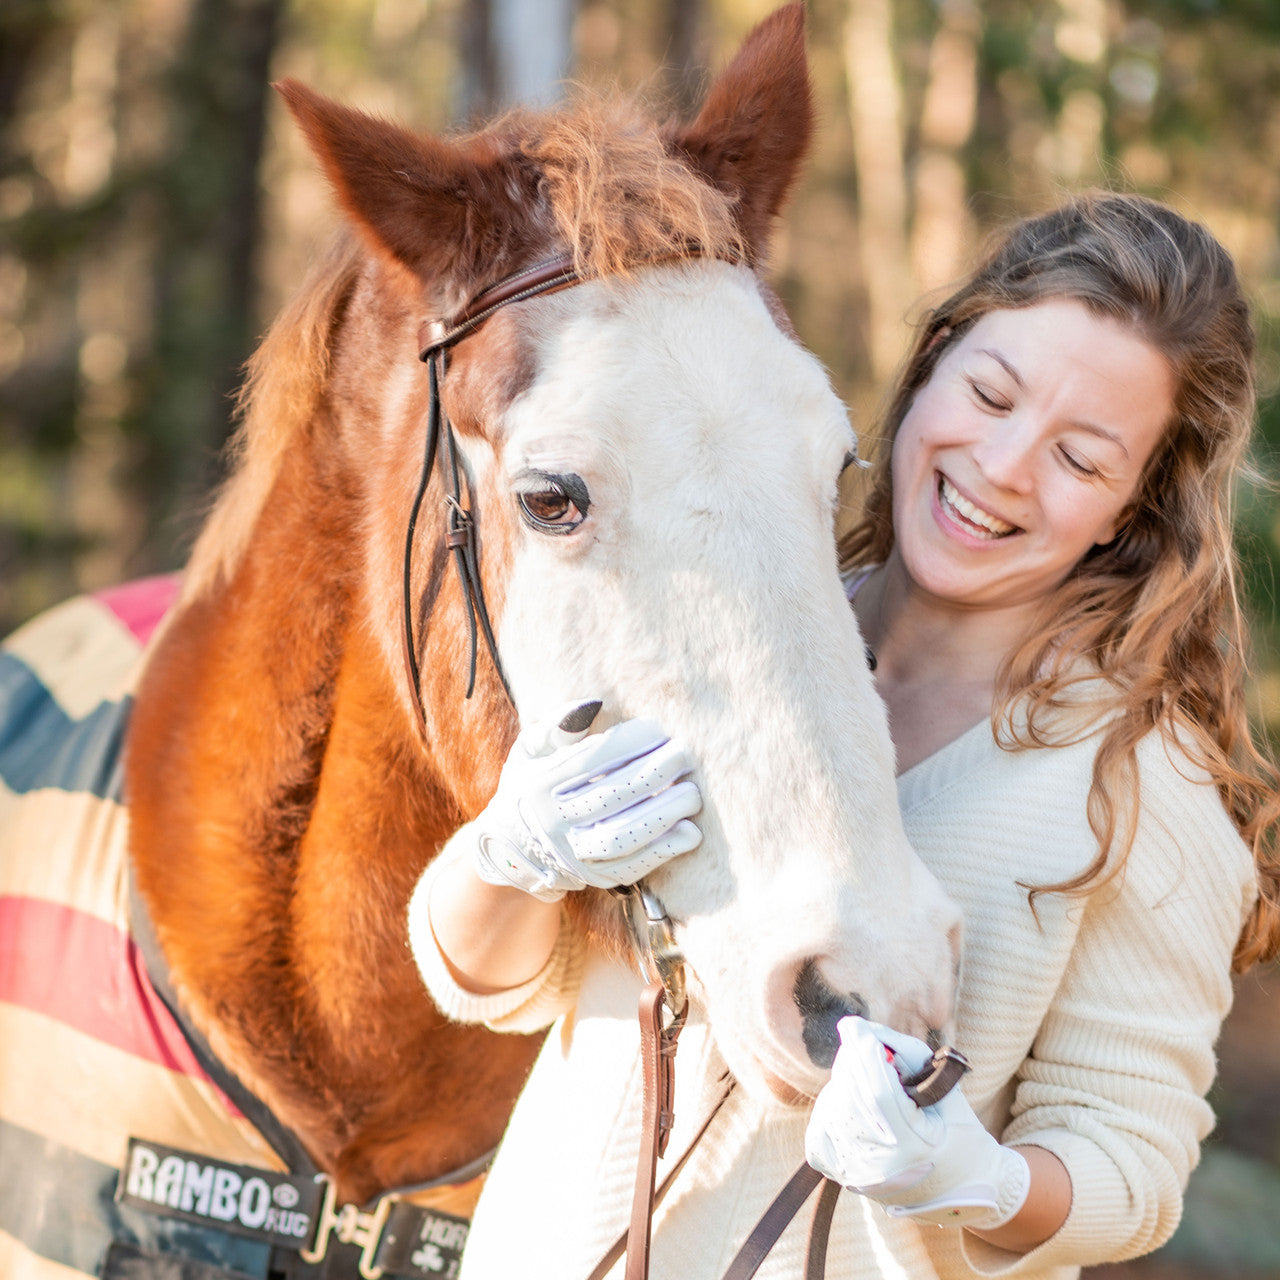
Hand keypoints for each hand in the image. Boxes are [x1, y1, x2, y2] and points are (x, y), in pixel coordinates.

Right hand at [472, 701, 702, 901]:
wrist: (515, 847)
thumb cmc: (532, 783)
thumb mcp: (531, 751)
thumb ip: (558, 727)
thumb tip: (593, 704)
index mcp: (537, 786)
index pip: (588, 761)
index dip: (628, 743)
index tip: (658, 728)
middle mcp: (552, 824)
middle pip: (611, 797)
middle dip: (655, 773)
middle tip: (685, 754)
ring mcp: (573, 856)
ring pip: (623, 837)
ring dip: (664, 814)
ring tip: (693, 792)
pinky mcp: (594, 878)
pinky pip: (633, 868)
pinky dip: (665, 851)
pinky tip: (691, 832)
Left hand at [805, 1018, 1029, 1229]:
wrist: (960, 1191)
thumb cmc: (959, 1135)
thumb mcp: (948, 1091)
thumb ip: (910, 1056)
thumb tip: (866, 1033)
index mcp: (914, 1146)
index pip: (876, 1090)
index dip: (862, 1053)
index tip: (854, 1024)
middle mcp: (879, 1165)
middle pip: (851, 1092)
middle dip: (857, 1059)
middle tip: (874, 1050)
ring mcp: (856, 1173)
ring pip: (834, 1104)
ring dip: (848, 1081)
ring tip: (874, 1084)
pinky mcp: (842, 1174)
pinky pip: (821, 1125)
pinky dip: (834, 1104)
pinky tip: (853, 1101)